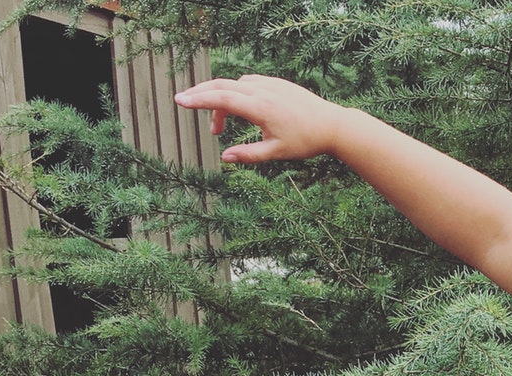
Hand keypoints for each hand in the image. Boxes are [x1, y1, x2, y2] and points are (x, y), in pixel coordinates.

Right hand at [173, 75, 344, 163]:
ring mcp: (268, 83)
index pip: (221, 98)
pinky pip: (247, 83)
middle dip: (200, 94)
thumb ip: (249, 154)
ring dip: (219, 101)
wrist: (331, 124)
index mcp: (260, 107)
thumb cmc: (306, 141)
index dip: (198, 99)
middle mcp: (261, 90)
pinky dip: (235, 94)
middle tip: (184, 104)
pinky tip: (236, 111)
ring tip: (217, 128)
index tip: (180, 101)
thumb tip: (225, 158)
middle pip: (221, 85)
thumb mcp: (276, 153)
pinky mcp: (274, 82)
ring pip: (234, 84)